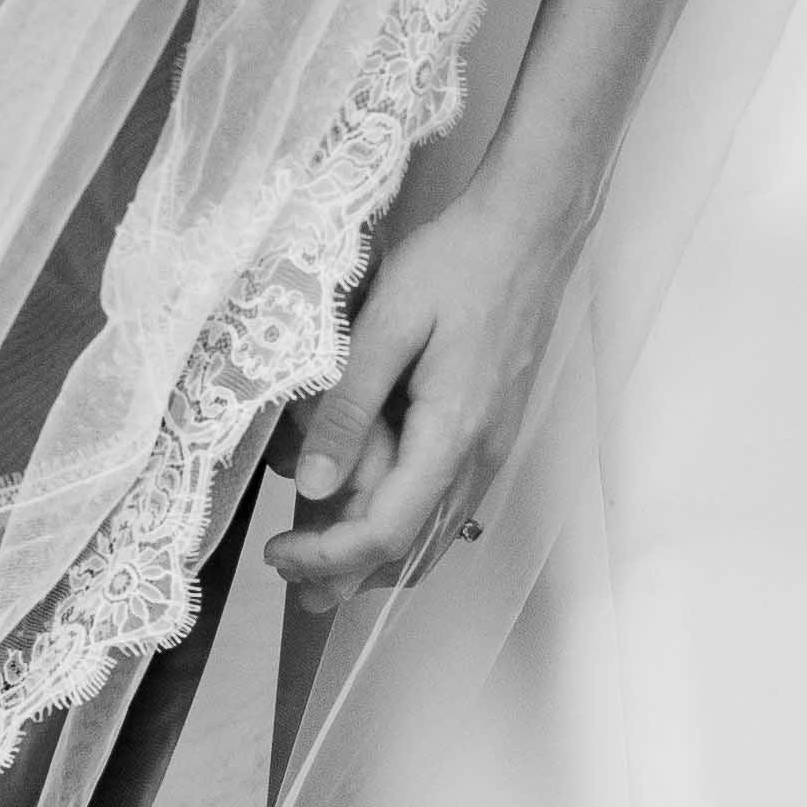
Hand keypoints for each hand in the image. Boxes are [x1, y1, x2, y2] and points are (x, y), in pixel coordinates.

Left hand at [275, 153, 580, 601]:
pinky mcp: (490, 430)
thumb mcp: (388, 323)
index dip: (327, 556)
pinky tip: (366, 507)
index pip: (386, 531)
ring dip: (374, 554)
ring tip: (316, 555)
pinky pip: (445, 502)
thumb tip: (312, 483)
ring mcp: (491, 446)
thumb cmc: (459, 263)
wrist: (530, 228)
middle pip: (411, 548)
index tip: (276, 554)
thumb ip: (349, 405)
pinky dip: (402, 522)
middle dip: (347, 573)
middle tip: (288, 578)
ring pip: (431, 532)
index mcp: (453, 434)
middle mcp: (480, 455)